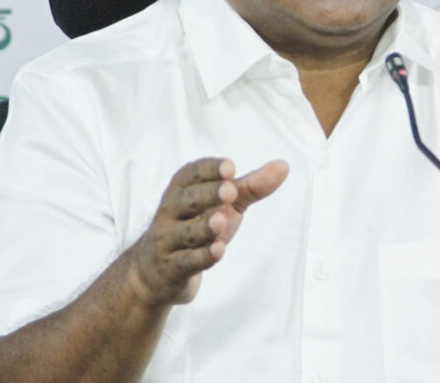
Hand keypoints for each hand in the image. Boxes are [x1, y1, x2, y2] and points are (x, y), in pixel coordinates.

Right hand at [128, 157, 288, 305]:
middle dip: (208, 194)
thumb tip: (284, 166)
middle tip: (231, 190)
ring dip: (204, 227)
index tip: (230, 167)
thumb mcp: (223, 205)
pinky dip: (203, 256)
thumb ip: (251, 186)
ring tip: (221, 221)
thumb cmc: (195, 227)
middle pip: (187, 200)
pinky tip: (218, 250)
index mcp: (181, 190)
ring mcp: (168, 241)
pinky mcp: (172, 268)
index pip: (191, 174)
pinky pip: (187, 261)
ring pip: (186, 232)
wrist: (155, 273)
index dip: (209, 169)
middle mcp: (170, 212)